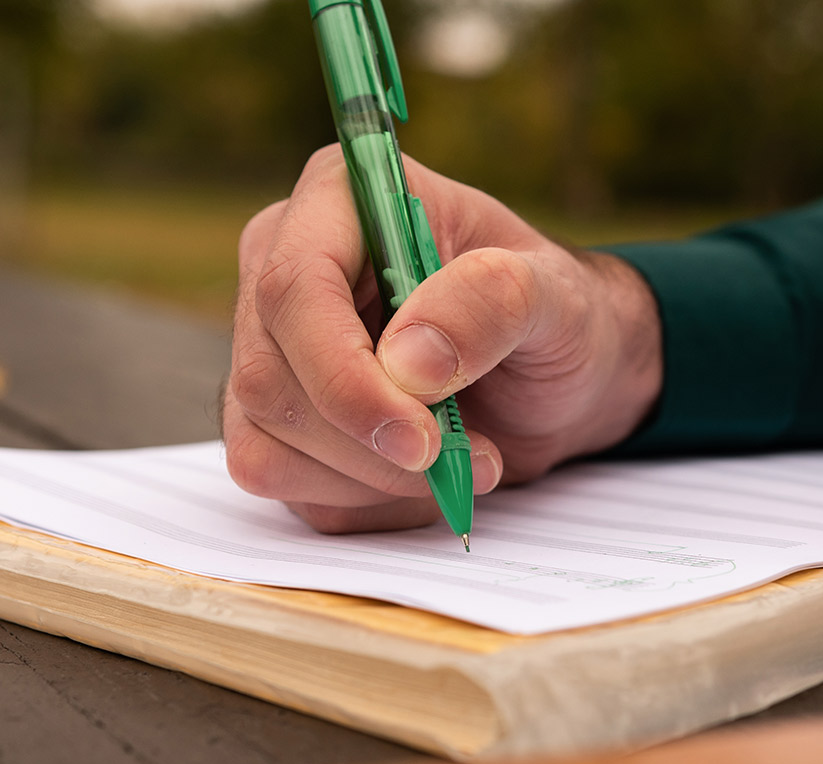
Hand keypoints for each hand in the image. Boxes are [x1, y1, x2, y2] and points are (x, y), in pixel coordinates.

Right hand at [223, 147, 662, 532]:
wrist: (555, 379)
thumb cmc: (553, 316)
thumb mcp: (556, 295)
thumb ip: (492, 302)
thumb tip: (407, 361)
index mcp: (338, 203)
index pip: (294, 289)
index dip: (344, 375)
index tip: (420, 437)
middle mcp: (283, 270)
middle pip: (268, 380)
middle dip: (370, 443)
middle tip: (472, 457)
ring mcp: (270, 351)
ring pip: (267, 446)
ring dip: (375, 479)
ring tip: (465, 459)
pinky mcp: (275, 423)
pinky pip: (287, 486)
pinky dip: (365, 501)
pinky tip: (423, 477)